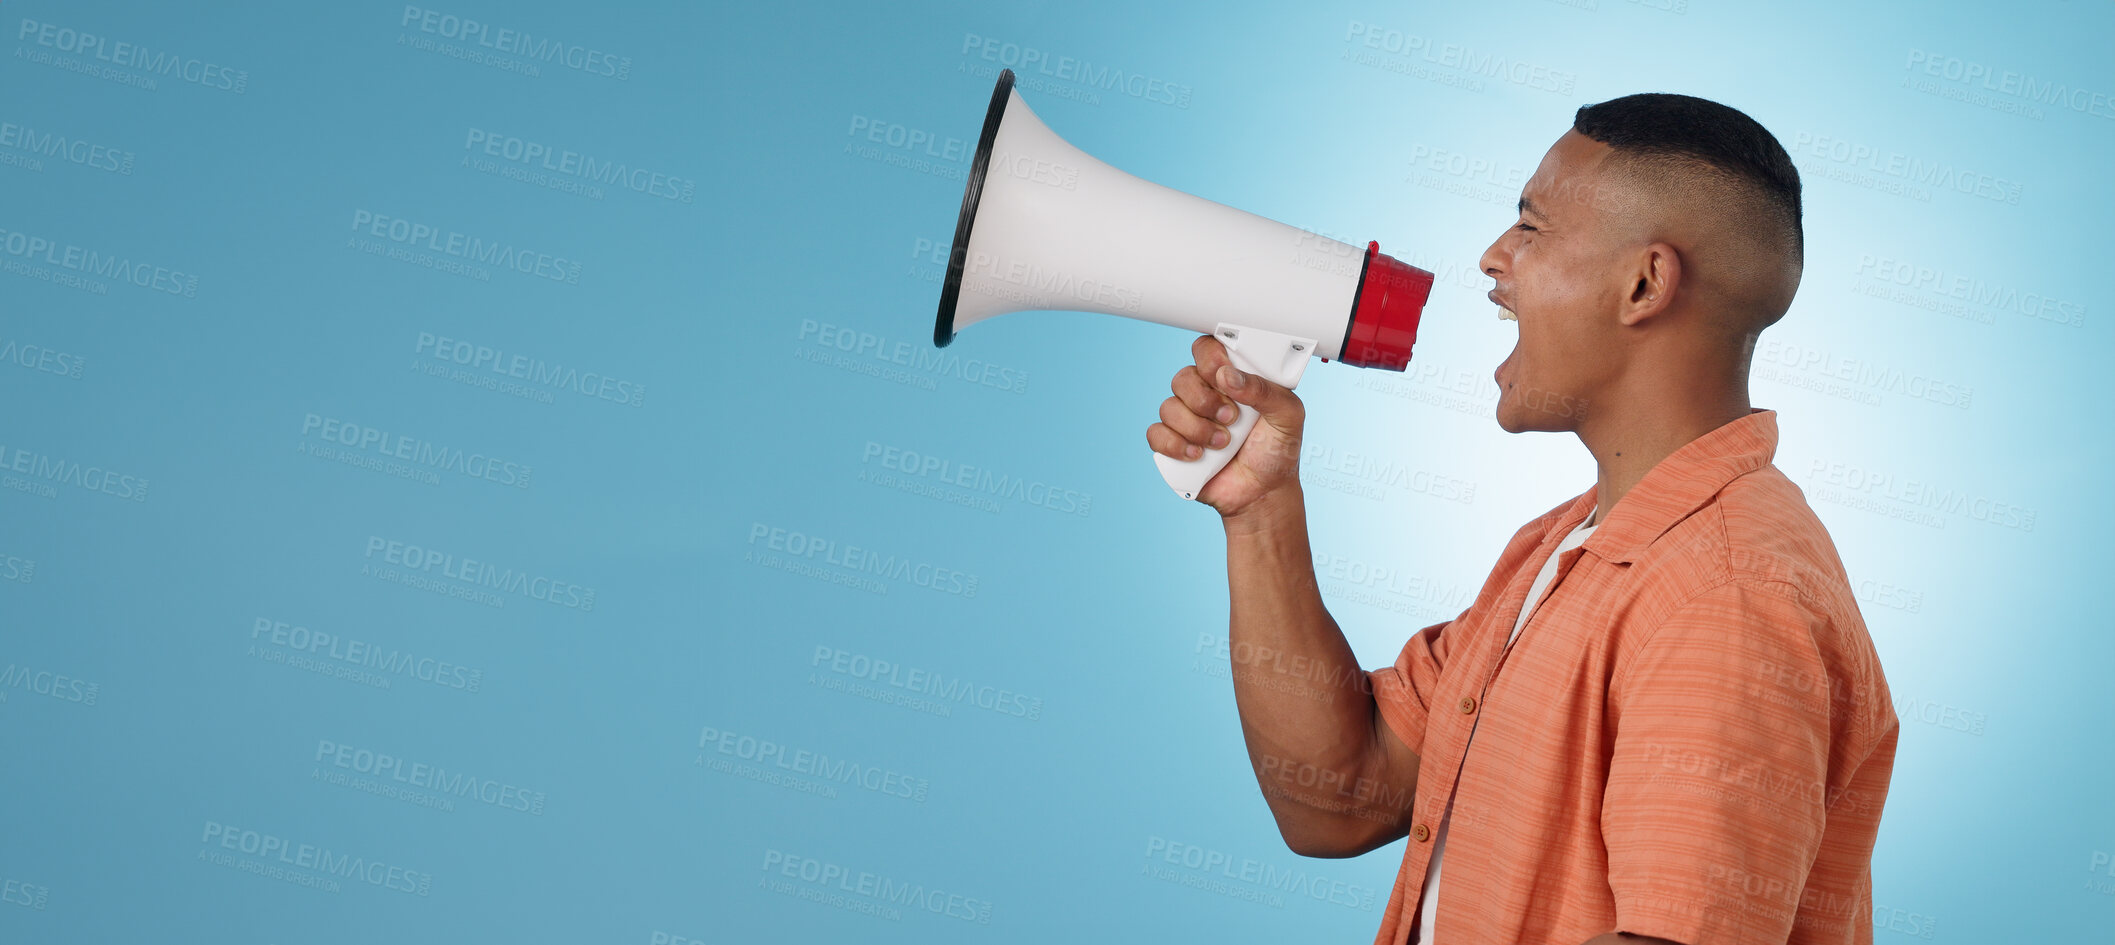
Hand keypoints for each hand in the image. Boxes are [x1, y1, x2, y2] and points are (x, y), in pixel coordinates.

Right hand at [1146, 334, 1306, 517]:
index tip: (1223, 375)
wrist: (1263, 493)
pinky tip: (1198, 456)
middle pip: (1183, 377)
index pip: (1207, 350)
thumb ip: (1265, 389)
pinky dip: (1175, 445)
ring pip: (1169, 407)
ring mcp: (1187, 420)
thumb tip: (1228, 375)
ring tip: (1222, 444)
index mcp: (1232, 379)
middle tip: (1231, 419)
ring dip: (1196, 428)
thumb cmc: (1277, 450)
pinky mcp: (1173, 445)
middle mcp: (1206, 395)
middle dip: (1205, 401)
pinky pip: (1156, 434)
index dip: (1209, 358)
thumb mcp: (1288, 415)